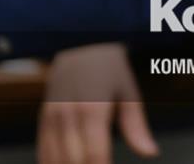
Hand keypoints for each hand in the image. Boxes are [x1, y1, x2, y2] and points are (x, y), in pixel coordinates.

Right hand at [38, 44, 158, 163]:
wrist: (79, 43)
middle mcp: (68, 116)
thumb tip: (151, 153)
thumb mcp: (128, 92)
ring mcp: (52, 118)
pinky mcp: (43, 120)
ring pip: (54, 160)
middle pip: (74, 161)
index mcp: (93, 109)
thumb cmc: (108, 68)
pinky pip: (42, 152)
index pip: (95, 154)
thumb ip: (136, 126)